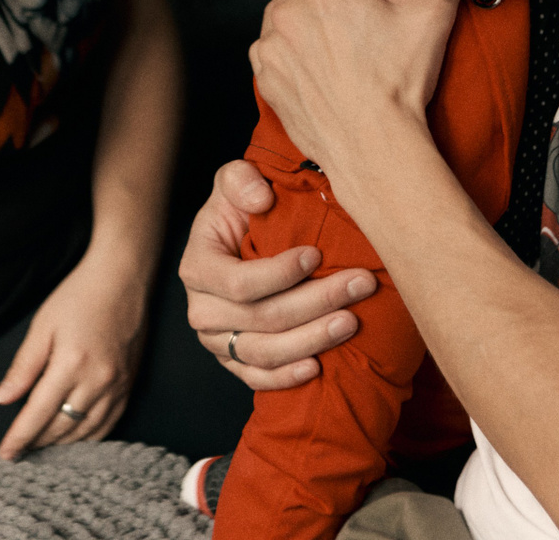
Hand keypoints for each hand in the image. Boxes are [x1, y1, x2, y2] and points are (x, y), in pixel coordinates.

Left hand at [0, 250, 148, 460]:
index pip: (38, 413)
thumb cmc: (79, 296)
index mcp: (70, 364)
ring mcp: (117, 385)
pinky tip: (75, 439)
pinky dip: (90, 437)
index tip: (6, 454)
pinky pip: (110, 423)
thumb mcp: (43, 326)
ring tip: (42, 448)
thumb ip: (23, 367)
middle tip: (19, 452)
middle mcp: (97, 380)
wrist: (123, 278)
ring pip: (86, 431)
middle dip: (38, 443)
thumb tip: (0, 400)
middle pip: (62, 427)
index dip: (20, 437)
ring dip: (62, 444)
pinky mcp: (129, 384)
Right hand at [179, 160, 377, 389]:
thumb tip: (261, 197)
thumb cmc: (241, 211)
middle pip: (261, 319)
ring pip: (264, 353)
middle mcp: (202, 309)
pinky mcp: (233, 361)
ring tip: (351, 322)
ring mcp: (217, 340)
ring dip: (312, 340)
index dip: (280, 274)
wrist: (239, 242)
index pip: (240, 283)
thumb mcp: (234, 182)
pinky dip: (287, 377)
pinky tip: (319, 367)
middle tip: (360, 284)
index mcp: (198, 267)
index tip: (317, 254)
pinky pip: (257, 379)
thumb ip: (241, 179)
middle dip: (316, 302)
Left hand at [248, 0, 456, 180]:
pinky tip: (313, 57)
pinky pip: (268, 47)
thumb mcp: (431, 19)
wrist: (375, 149)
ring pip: (274, 10)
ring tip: (324, 26)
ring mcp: (271, 46)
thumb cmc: (401, 85)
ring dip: (292, 9)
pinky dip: (284, 45)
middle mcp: (288, 12)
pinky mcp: (265, 77)